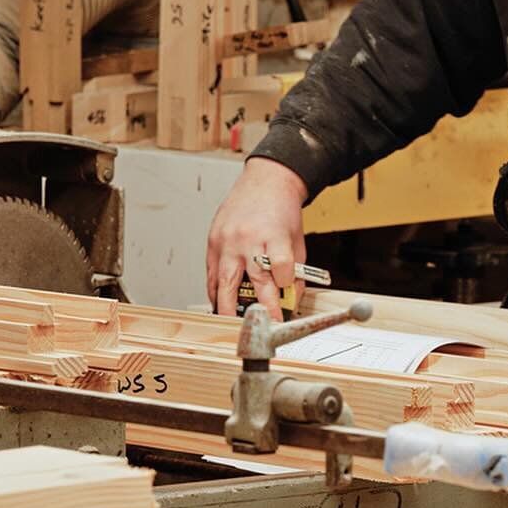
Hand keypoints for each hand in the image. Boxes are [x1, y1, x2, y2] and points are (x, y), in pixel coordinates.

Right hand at [206, 158, 308, 317]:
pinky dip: (216, 291)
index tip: (285, 303)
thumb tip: (290, 301)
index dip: (283, 288)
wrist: (265, 182)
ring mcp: (227, 241)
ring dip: (228, 307)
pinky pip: (211, 274)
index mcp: (273, 235)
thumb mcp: (297, 241)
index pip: (280, 268)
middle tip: (261, 325)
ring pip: (224, 282)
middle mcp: (248, 238)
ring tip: (234, 324)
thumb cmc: (282, 211)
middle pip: (252, 279)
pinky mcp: (213, 242)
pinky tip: (221, 303)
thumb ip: (294, 272)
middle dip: (258, 307)